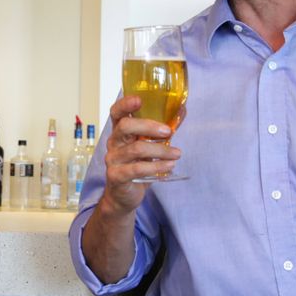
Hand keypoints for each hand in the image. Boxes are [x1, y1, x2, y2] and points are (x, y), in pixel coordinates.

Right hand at [100, 95, 180, 213]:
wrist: (124, 195)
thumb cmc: (138, 165)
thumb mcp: (149, 145)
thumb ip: (163, 129)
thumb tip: (182, 110)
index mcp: (120, 132)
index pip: (116, 112)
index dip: (125, 104)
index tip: (139, 99)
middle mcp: (113, 143)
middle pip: (125, 126)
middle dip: (148, 126)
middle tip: (168, 132)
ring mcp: (113, 159)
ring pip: (136, 149)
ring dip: (160, 150)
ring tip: (177, 154)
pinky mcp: (116, 176)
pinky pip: (137, 169)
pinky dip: (156, 166)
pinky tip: (169, 166)